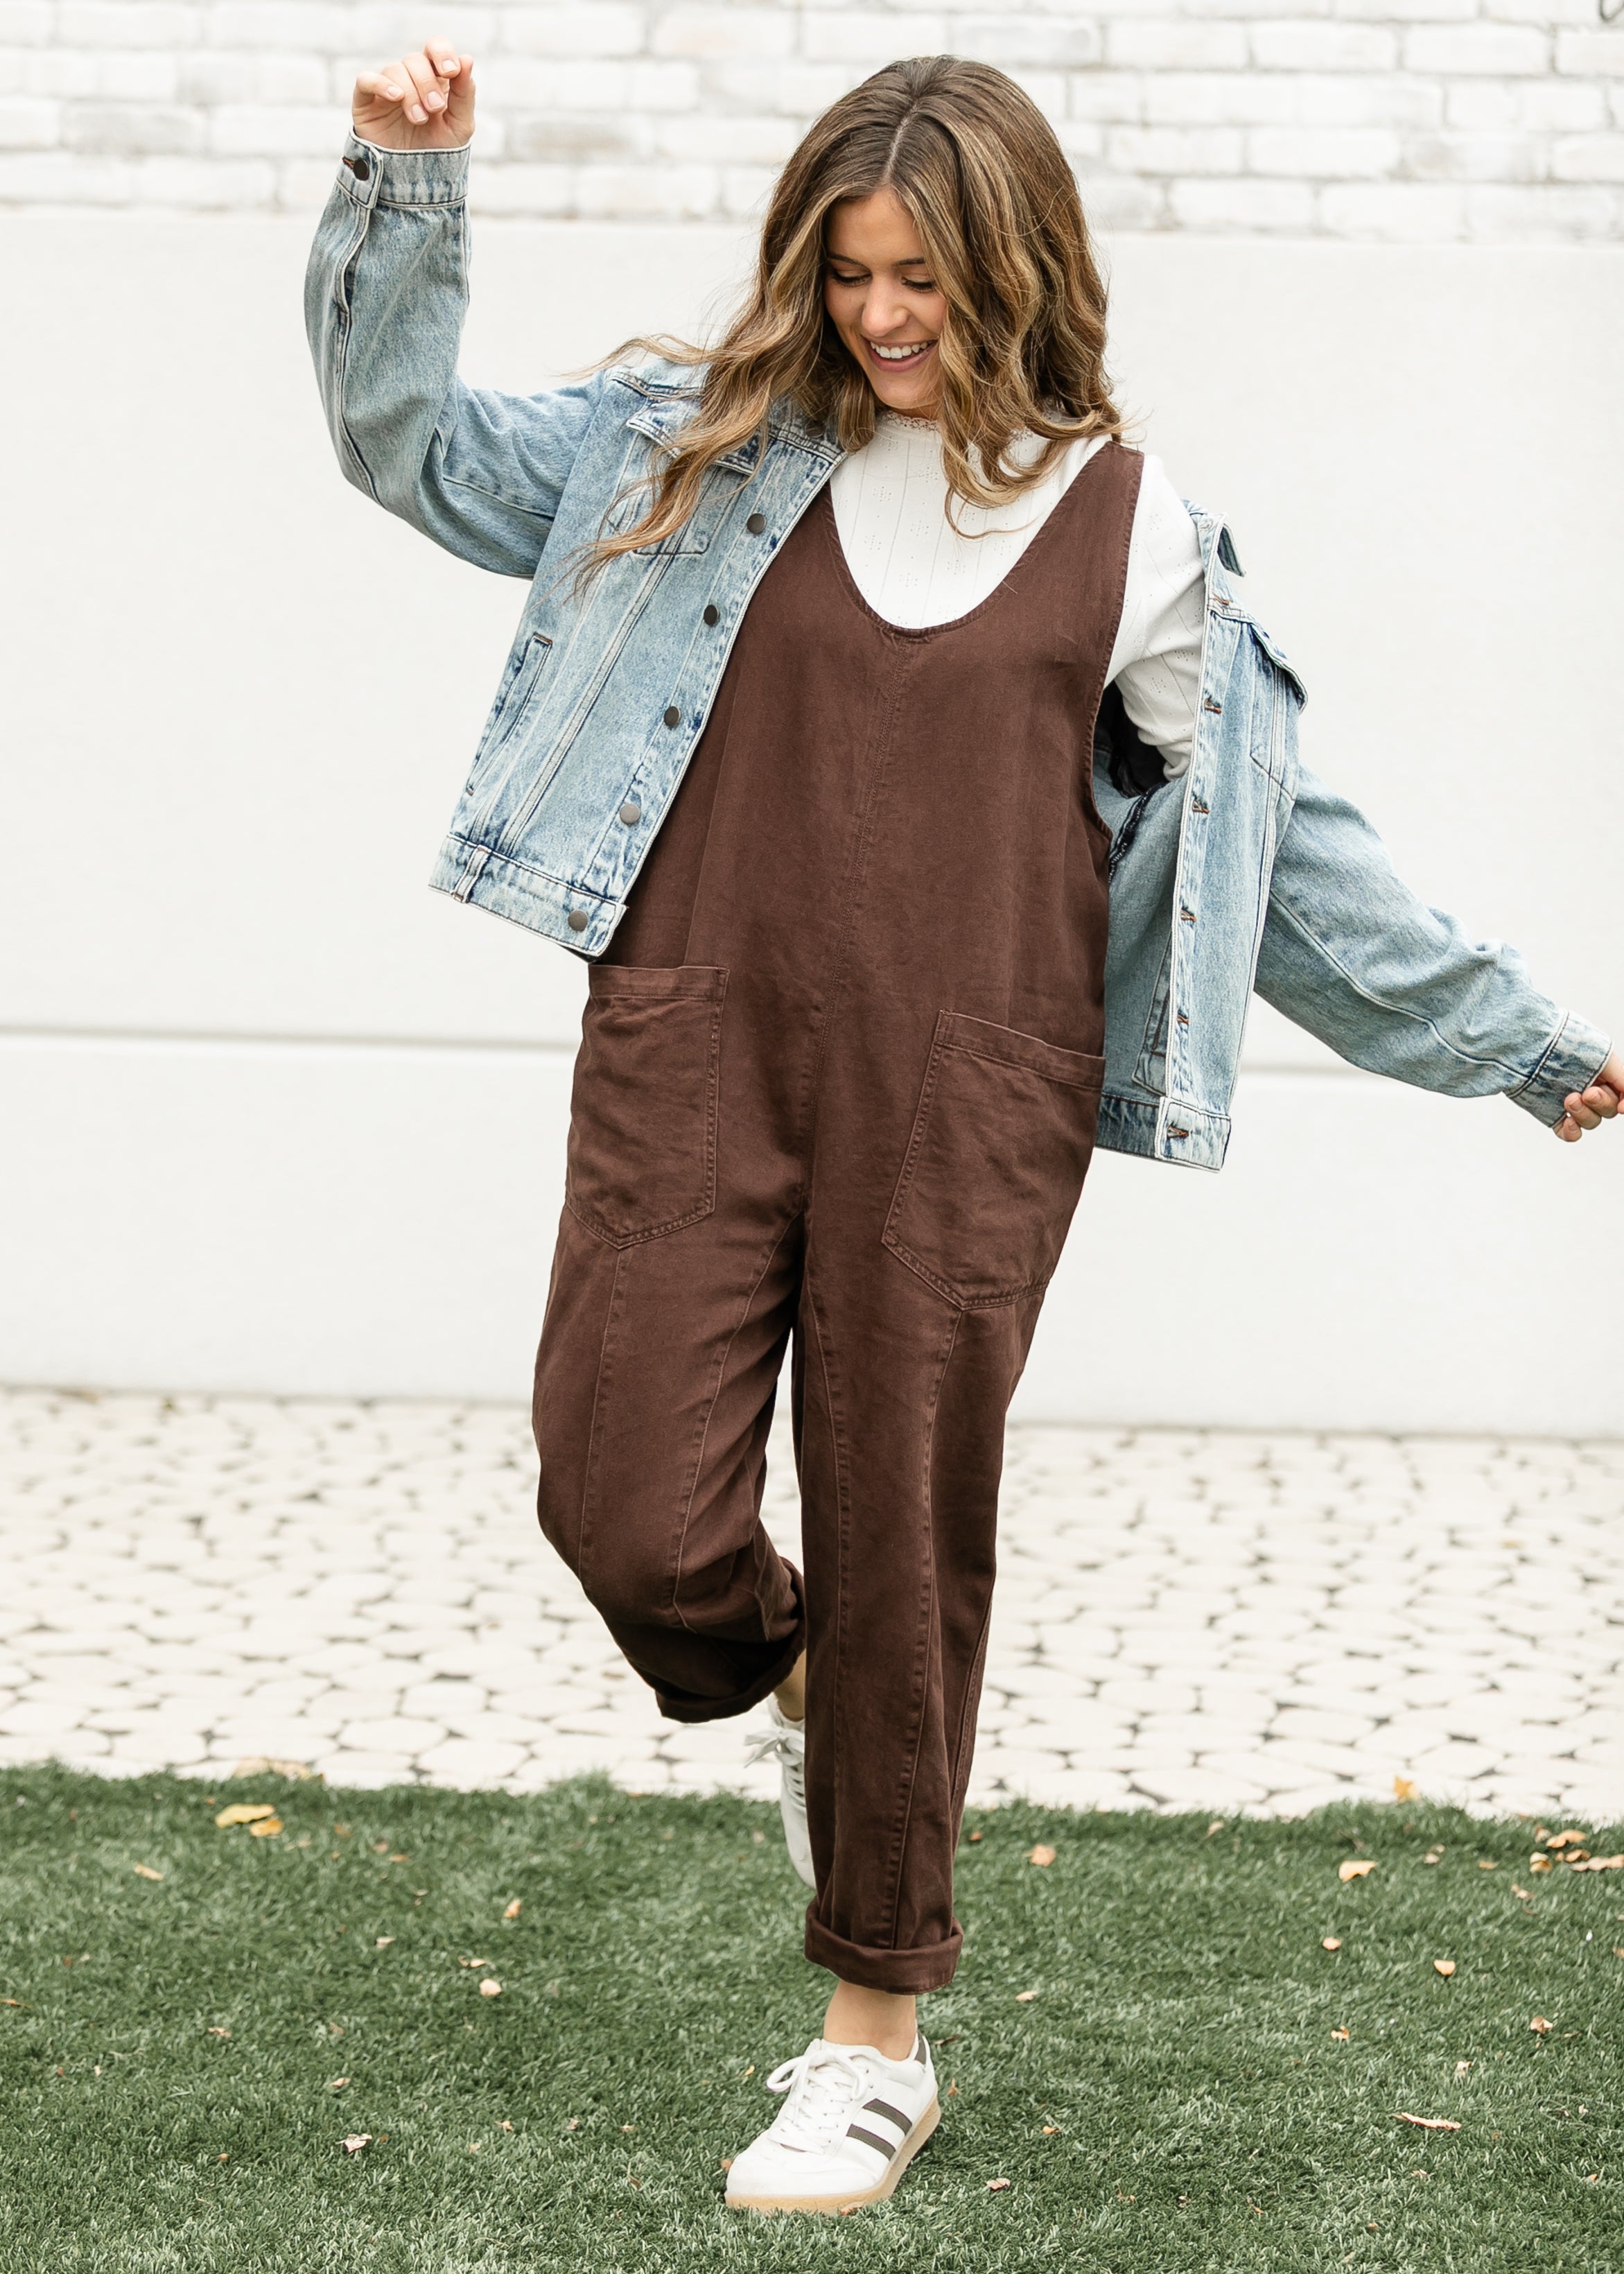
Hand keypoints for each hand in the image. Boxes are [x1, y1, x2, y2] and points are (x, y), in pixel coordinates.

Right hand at [352, 37, 474, 150]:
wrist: (414, 181)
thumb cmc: (438, 151)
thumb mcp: (459, 125)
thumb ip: (465, 94)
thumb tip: (467, 58)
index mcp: (434, 79)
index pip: (435, 48)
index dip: (442, 52)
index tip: (451, 71)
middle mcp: (409, 79)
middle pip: (415, 60)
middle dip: (427, 83)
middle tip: (435, 109)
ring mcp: (386, 88)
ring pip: (394, 70)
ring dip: (410, 93)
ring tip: (419, 120)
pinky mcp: (366, 101)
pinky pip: (366, 79)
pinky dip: (380, 84)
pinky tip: (396, 97)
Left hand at [1554, 1048, 1622, 1142]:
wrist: (1531, 1045)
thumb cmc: (1566, 1043)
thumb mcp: (1602, 1056)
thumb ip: (1622, 1077)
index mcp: (1604, 1074)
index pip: (1622, 1096)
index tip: (1621, 1107)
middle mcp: (1590, 1089)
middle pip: (1608, 1110)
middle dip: (1601, 1103)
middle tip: (1587, 1093)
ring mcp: (1572, 1103)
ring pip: (1591, 1122)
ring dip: (1584, 1115)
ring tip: (1569, 1100)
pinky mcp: (1553, 1113)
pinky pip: (1569, 1133)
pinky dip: (1572, 1132)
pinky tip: (1569, 1123)